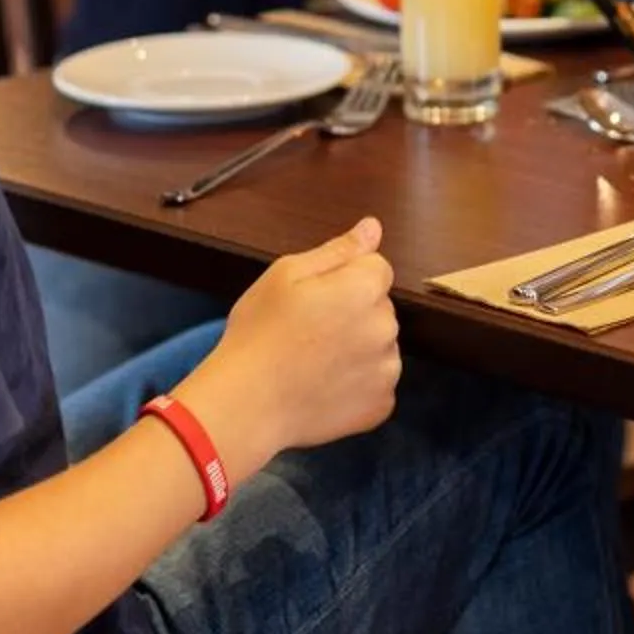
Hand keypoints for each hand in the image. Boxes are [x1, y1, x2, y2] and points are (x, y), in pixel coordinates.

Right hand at [192, 218, 399, 466]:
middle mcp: (385, 328)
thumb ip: (338, 250)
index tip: (314, 298)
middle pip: (379, 307)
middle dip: (353, 311)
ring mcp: (386, 371)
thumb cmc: (259, 333)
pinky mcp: (381, 406)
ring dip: (359, 348)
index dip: (345, 278)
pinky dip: (359, 384)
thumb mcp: (286, 274)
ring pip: (380, 345)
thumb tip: (373, 227)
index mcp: (364, 289)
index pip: (376, 268)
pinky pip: (377, 382)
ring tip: (314, 362)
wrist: (246, 405)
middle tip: (309, 331)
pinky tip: (325, 386)